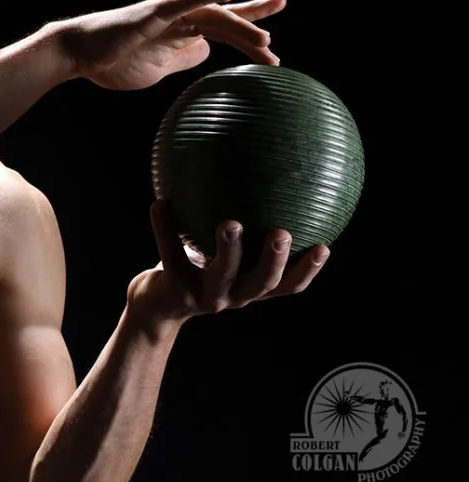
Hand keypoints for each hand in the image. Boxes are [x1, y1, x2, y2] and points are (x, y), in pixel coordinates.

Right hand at [58, 0, 285, 89]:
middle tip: (279, 34)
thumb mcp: (157, 68)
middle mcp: (179, 18)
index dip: (249, 30)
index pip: (223, 30)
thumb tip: (205, 53)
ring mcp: (168, 14)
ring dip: (241, 26)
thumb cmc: (112, 60)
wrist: (79, 54)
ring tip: (266, 39)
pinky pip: (185, 3)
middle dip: (255, 24)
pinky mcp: (153, 14)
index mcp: (181, 33)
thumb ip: (182, 58)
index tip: (273, 43)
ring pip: (212, 16)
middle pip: (225, 20)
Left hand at [126, 200, 328, 328]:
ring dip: (229, 248)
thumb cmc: (197, 269)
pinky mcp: (176, 290)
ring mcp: (205, 296)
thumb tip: (260, 175)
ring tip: (231, 222)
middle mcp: (233, 296)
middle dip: (275, 259)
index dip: (307, 270)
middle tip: (283, 232)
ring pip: (222, 274)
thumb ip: (243, 230)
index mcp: (250, 288)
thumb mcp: (222, 254)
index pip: (287, 285)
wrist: (157, 306)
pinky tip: (160, 203)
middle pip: (261, 283)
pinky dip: (164, 227)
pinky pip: (171, 253)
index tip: (323, 247)